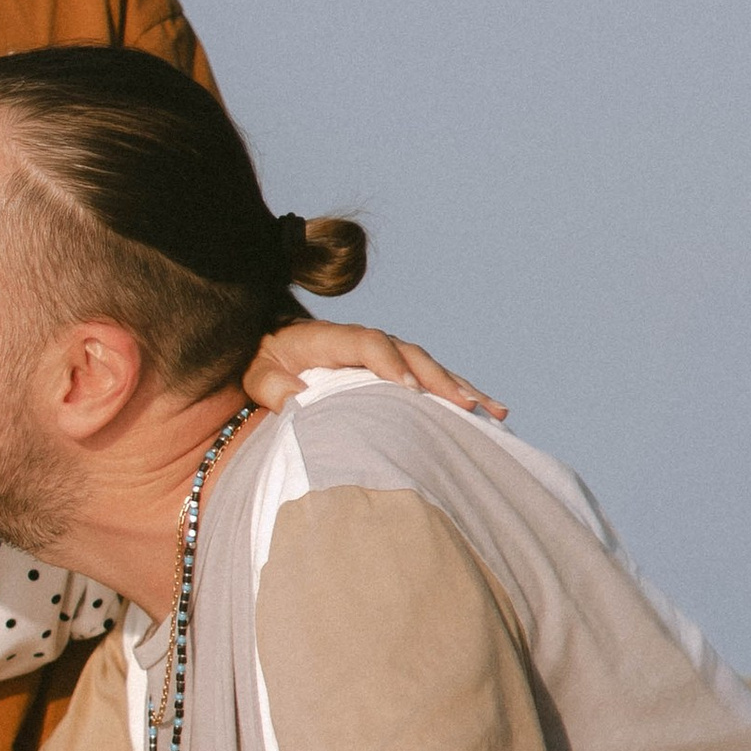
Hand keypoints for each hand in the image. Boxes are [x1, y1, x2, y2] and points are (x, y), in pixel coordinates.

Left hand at [244, 321, 503, 419]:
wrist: (268, 346)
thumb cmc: (261, 363)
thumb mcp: (256, 373)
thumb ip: (272, 384)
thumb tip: (297, 396)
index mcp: (332, 338)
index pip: (368, 345)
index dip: (389, 365)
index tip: (409, 392)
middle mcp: (367, 342)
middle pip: (410, 355)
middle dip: (440, 380)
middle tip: (466, 405)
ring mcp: (385, 355)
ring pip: (429, 367)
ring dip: (460, 387)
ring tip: (494, 411)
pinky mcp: (394, 371)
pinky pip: (429, 380)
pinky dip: (457, 394)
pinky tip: (488, 413)